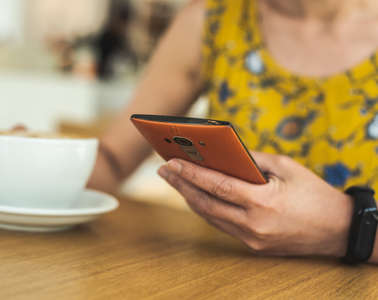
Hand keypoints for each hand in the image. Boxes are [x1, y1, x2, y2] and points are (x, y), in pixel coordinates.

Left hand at [158, 152, 352, 257]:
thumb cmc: (315, 193)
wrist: (339, 230)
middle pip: (206, 204)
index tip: (170, 161)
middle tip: (164, 170)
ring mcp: (252, 239)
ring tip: (176, 180)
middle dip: (181, 185)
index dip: (191, 173)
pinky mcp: (253, 246)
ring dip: (191, 197)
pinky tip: (198, 195)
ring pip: (211, 217)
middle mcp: (253, 225)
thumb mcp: (287, 168)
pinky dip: (207, 209)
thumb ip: (253, 160)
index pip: (217, 186)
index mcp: (263, 203)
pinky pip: (222, 225)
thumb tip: (225, 152)